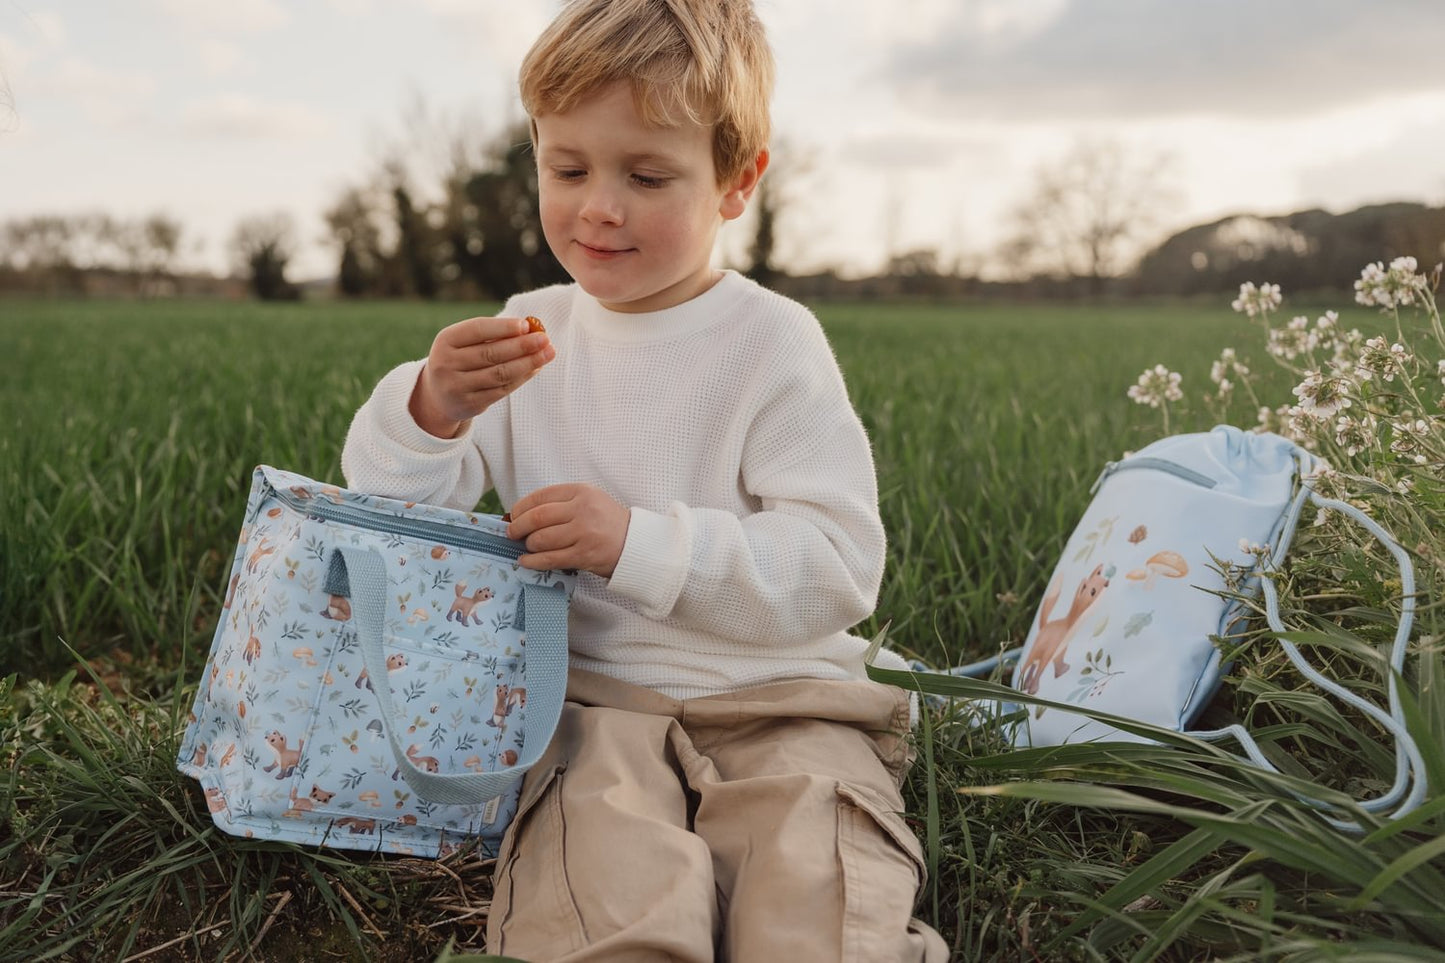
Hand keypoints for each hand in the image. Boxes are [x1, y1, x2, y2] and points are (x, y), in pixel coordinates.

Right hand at [409, 316, 554, 437]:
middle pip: (491, 353)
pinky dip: (522, 378)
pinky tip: (536, 368)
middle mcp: (446, 364)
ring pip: (500, 374)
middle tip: (545, 339)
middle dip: (522, 346)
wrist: (439, 395)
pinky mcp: (470, 404)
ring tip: (547, 353)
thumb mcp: (465, 342)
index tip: (527, 325)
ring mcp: (457, 387)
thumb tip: (530, 329)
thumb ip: (493, 335)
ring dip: (528, 363)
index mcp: (446, 340)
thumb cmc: (460, 358)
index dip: (503, 327)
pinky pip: (502, 390)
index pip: (477, 330)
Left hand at [507, 484, 629, 577]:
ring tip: (527, 547)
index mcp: (581, 492)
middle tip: (512, 533)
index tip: (513, 515)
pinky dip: (532, 561)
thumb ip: (560, 504)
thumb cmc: (607, 522)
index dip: (521, 507)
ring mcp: (584, 533)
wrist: (635, 544)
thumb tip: (521, 514)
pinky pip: (549, 559)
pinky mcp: (584, 555)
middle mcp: (582, 510)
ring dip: (528, 545)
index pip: (540, 496)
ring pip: (541, 539)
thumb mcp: (588, 501)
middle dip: (518, 527)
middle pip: (537, 518)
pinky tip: (525, 561)